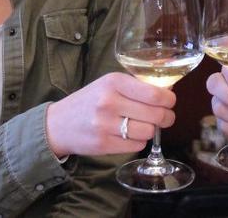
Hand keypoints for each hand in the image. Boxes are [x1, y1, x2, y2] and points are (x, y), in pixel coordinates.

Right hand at [45, 72, 175, 157]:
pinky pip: (137, 145)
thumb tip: (168, 92)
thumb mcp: (109, 84)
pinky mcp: (103, 144)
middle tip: (165, 117)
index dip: (169, 100)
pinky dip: (139, 141)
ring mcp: (105, 125)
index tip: (170, 101)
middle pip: (156, 114)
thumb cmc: (90, 101)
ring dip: (152, 130)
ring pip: (149, 131)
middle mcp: (109, 102)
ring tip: (145, 125)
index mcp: (114, 82)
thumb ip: (136, 86)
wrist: (57, 124)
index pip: (155, 94)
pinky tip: (130, 135)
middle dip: (166, 117)